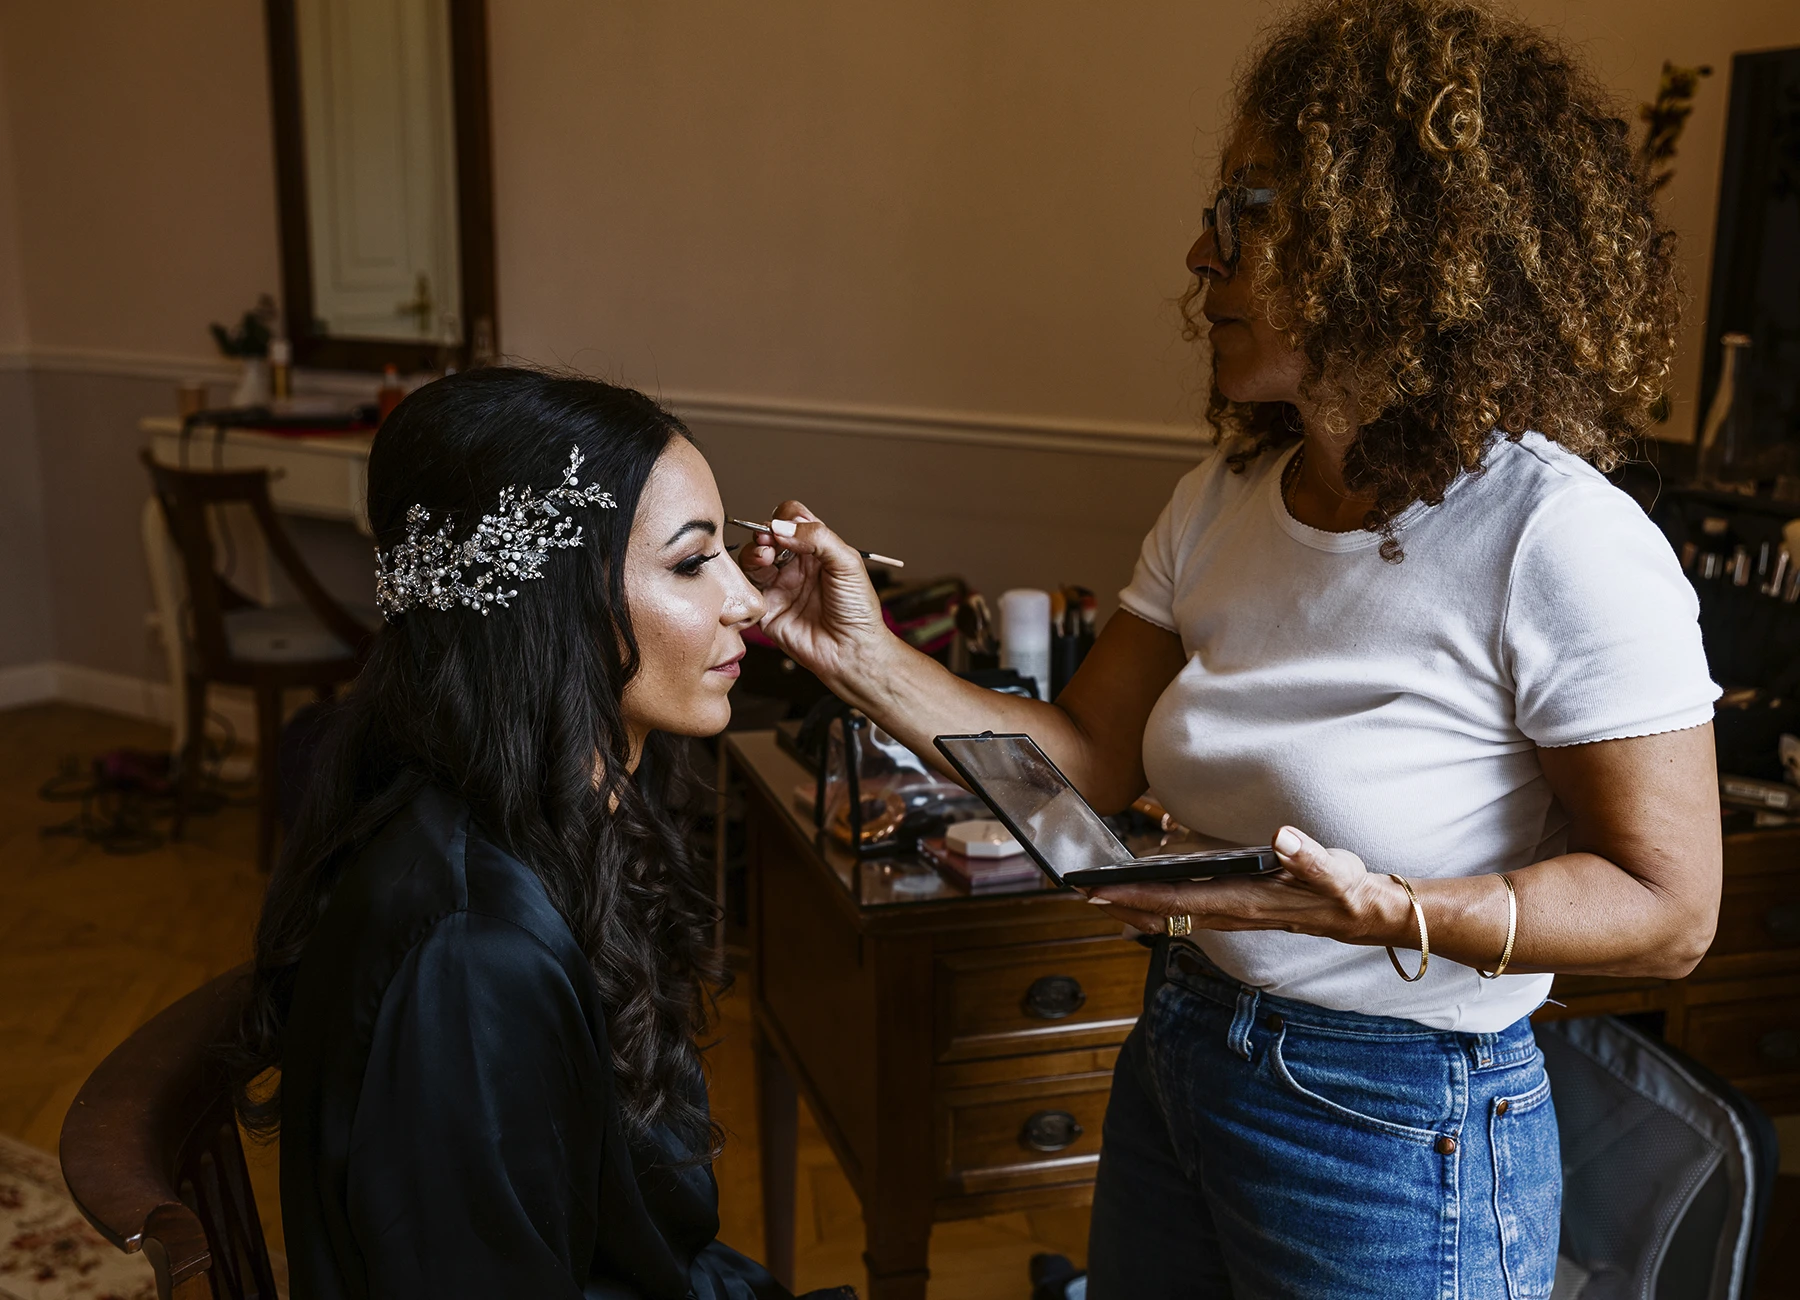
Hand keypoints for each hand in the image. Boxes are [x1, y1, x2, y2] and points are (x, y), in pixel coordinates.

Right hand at [737, 500, 892, 690]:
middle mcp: (795, 565)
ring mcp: (779, 585)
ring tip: (765, 555)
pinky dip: (746, 576)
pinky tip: (761, 574)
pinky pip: (746, 587)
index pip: (792, 519)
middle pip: (768, 535)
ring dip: (755, 551)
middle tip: (771, 540)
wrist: (851, 650)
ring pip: (754, 557)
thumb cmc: (857, 610)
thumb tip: (781, 525)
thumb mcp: (847, 563)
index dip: (786, 518)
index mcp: (816, 550)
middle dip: (766, 532)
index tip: (789, 527)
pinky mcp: (766, 607)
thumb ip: (817, 537)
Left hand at [1084, 826, 1405, 945]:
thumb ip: (1308, 856)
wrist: (1362, 915)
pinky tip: (1144, 895)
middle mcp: (1232, 913)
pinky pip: (1186, 911)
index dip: (1135, 895)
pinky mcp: (1237, 910)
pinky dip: (1158, 903)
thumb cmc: (1345, 890)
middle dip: (1121, 904)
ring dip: (1134, 906)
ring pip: (1171, 914)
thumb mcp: (1334, 870)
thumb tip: (1281, 838)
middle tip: (1079, 894)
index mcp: (1244, 902)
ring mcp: (1232, 914)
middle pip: (1163, 912)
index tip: (1099, 892)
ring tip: (1100, 896)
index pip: (1178, 899)